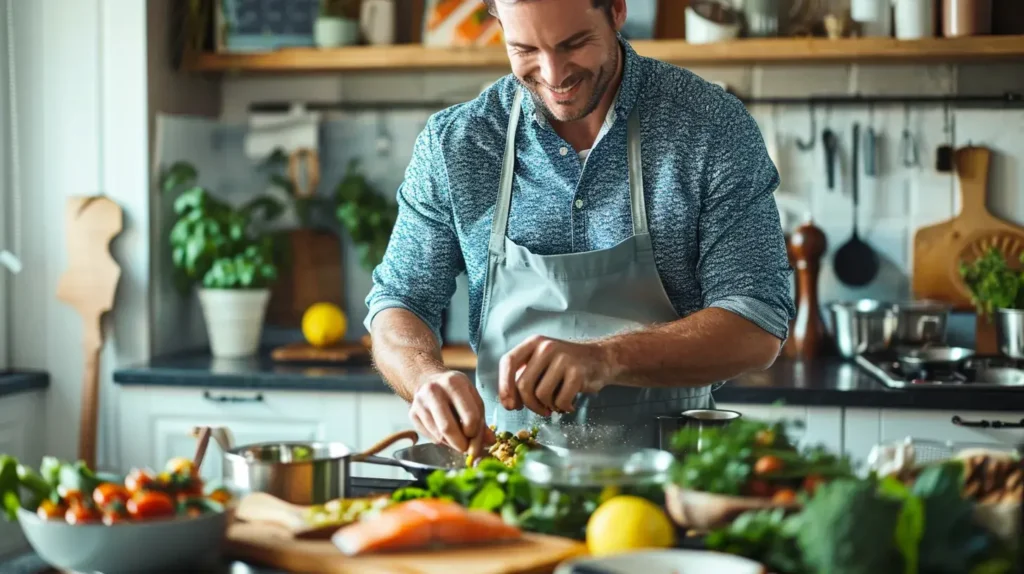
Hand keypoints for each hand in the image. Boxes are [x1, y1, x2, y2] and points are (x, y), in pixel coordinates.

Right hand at [409, 370, 494, 453]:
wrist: (427, 379)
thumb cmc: (454, 391)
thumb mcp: (471, 397)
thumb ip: (481, 419)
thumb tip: (490, 441)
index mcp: (455, 383)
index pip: (470, 416)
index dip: (476, 433)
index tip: (476, 437)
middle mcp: (434, 390)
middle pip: (448, 428)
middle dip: (461, 444)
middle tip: (467, 449)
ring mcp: (420, 402)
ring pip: (438, 436)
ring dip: (452, 443)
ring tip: (458, 439)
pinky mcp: (412, 413)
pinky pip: (430, 437)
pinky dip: (441, 441)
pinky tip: (446, 433)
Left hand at [498, 335, 614, 416]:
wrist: (600, 359)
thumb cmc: (565, 366)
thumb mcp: (542, 362)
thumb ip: (524, 377)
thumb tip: (508, 403)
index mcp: (533, 342)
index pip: (508, 362)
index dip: (504, 386)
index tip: (509, 404)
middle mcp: (546, 347)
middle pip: (524, 385)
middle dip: (529, 405)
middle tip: (539, 410)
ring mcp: (563, 358)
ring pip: (541, 395)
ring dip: (547, 407)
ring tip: (556, 404)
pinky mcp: (577, 372)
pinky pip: (560, 400)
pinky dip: (563, 408)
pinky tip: (568, 404)